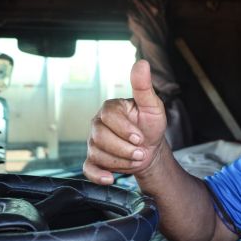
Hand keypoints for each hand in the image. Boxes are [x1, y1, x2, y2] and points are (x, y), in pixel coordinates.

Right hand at [83, 60, 166, 184]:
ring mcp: (93, 143)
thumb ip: (144, 87)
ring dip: (120, 161)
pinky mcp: (94, 160)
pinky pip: (88, 169)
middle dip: (124, 148)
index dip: (125, 129)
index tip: (140, 136)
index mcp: (109, 109)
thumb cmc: (150, 126)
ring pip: (97, 154)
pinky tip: (111, 178)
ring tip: (134, 157)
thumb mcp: (152, 106)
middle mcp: (98, 124)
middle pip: (100, 138)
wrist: (151, 150)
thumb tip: (141, 63)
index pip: (108, 117)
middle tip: (140, 150)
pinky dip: (98, 175)